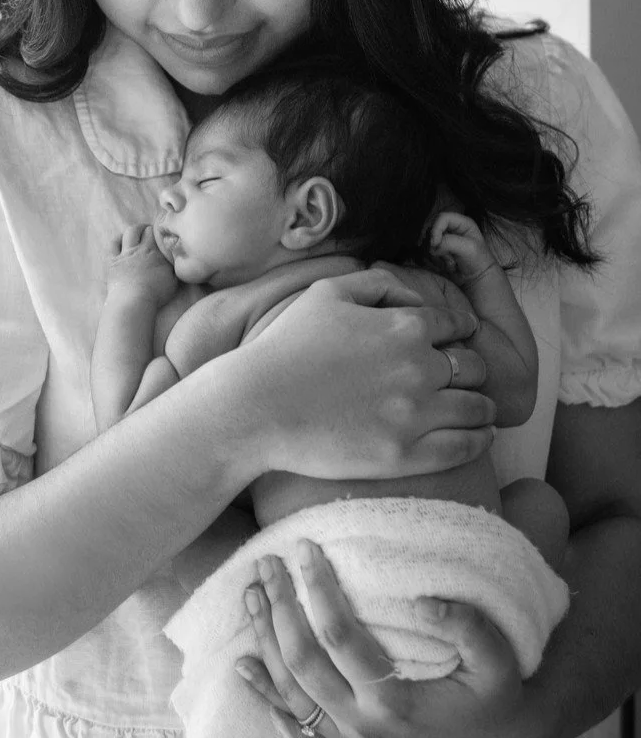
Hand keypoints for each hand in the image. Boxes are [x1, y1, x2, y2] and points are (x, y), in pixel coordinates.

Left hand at [104, 224, 179, 305]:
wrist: (134, 301)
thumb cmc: (155, 294)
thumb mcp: (174, 281)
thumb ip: (175, 267)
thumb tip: (176, 258)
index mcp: (156, 253)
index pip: (158, 234)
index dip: (160, 232)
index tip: (162, 235)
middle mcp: (141, 250)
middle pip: (144, 230)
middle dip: (147, 228)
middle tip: (150, 232)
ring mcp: (125, 254)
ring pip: (129, 233)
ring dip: (134, 230)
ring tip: (137, 233)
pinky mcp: (113, 261)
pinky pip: (113, 244)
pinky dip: (118, 239)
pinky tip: (121, 240)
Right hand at [216, 267, 492, 481]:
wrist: (256, 406)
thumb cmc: (286, 347)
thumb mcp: (326, 293)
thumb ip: (376, 283)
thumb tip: (412, 291)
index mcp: (405, 326)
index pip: (457, 325)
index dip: (458, 331)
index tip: (454, 340)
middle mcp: (420, 367)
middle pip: (474, 366)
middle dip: (470, 368)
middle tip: (460, 377)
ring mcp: (416, 413)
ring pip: (478, 406)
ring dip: (481, 404)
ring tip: (476, 409)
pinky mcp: (407, 455)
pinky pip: (467, 447)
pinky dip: (480, 438)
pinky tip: (477, 434)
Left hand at [236, 544, 526, 737]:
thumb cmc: (496, 692)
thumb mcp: (499, 659)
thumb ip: (467, 626)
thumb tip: (422, 597)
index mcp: (394, 702)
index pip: (338, 637)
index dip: (317, 590)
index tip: (305, 547)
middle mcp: (362, 724)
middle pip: (302, 660)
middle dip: (279, 607)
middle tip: (267, 561)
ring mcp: (348, 736)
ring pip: (290, 687)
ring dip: (264, 638)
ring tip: (250, 592)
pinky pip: (295, 716)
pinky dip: (265, 690)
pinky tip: (241, 665)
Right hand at [425, 213, 497, 288]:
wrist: (477, 279)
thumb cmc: (478, 261)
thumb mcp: (468, 248)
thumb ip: (449, 242)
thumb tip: (433, 245)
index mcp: (462, 223)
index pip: (442, 218)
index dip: (436, 229)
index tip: (435, 243)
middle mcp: (452, 229)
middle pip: (432, 228)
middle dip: (434, 243)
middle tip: (442, 254)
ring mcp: (445, 240)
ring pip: (428, 241)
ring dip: (437, 254)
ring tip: (451, 262)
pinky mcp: (439, 251)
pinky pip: (428, 252)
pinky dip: (436, 260)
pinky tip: (448, 265)